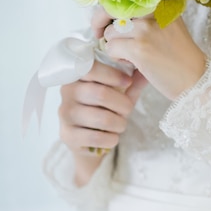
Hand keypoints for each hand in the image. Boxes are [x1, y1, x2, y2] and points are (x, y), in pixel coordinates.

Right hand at [58, 59, 146, 184]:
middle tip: (128, 109)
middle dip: (122, 104)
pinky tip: (112, 137)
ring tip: (121, 124)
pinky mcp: (67, 135)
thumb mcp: (120, 94)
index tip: (128, 81)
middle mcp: (67, 92)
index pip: (90, 68)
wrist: (89, 141)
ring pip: (102, 118)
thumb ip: (132, 82)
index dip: (112, 74)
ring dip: (119, 123)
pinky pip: (97, 137)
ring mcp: (65, 114)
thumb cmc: (105, 110)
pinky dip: (111, 139)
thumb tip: (146, 70)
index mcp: (78, 76)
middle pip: (100, 94)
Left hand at [92, 9, 206, 100]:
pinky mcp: (139, 48)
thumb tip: (112, 14)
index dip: (110, 5)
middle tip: (98, 33)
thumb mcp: (168, 26)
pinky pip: (111, 48)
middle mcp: (153, 12)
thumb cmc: (180, 56)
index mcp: (161, 3)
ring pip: (110, 32)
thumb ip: (146, 16)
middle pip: (111, 7)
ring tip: (131, 55)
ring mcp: (146, 29)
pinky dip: (117, 58)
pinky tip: (134, 63)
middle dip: (99, 20)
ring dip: (114, 45)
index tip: (106, 17)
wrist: (196, 78)